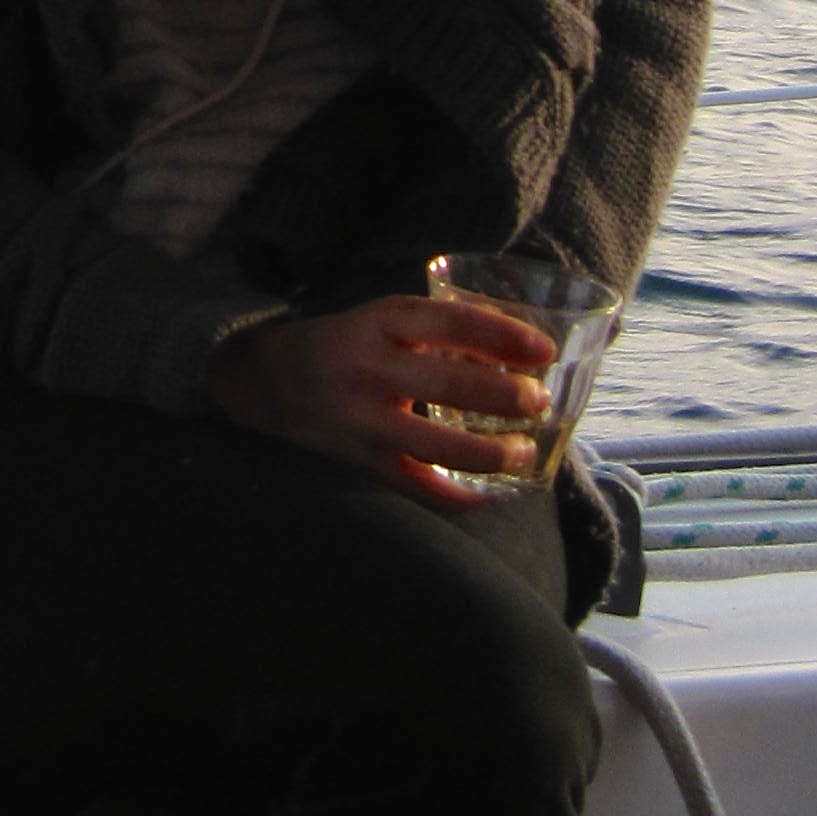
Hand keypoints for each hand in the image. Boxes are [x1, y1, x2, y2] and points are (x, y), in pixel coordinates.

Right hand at [210, 293, 555, 505]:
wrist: (271, 379)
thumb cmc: (347, 343)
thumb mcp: (384, 318)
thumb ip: (440, 330)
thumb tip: (518, 349)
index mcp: (380, 321)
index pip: (449, 323)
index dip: (501, 336)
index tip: (545, 350)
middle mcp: (370, 368)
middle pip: (445, 384)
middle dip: (502, 396)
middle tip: (539, 401)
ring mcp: (364, 420)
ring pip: (433, 445)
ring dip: (487, 453)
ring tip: (524, 452)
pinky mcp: (362, 460)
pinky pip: (416, 486)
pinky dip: (457, 497)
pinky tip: (490, 495)